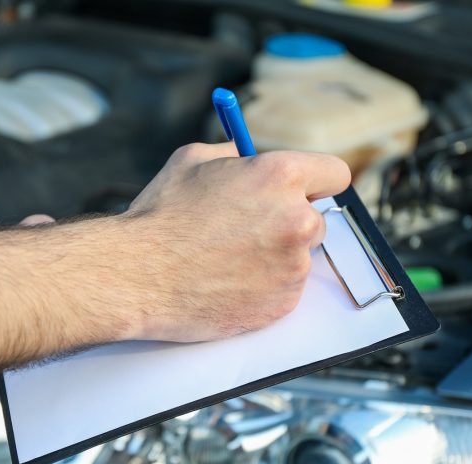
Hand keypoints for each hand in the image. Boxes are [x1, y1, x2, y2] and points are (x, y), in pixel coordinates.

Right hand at [122, 143, 350, 341]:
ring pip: (299, 258)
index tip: (306, 192)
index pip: (334, 173)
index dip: (316, 182)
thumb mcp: (192, 161)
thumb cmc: (160, 218)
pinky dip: (264, 289)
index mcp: (280, 176)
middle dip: (290, 224)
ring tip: (227, 261)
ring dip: (275, 259)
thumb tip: (247, 155)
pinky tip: (228, 283)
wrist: (137, 276)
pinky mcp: (284, 303)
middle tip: (252, 232)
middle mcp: (297, 219)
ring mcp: (294, 266)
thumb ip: (232, 154)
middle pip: (317, 220)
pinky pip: (284, 291)